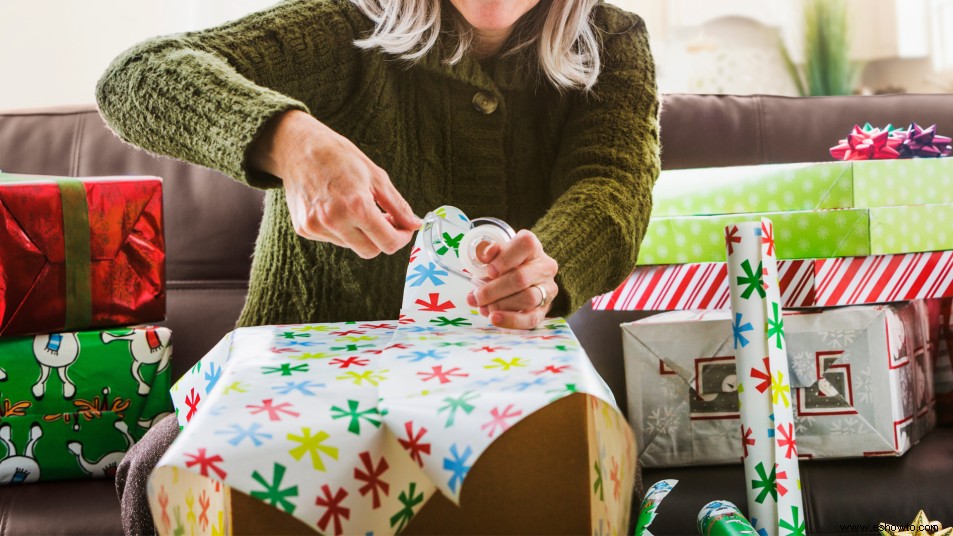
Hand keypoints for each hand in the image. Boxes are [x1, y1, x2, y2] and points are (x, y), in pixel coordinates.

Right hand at [249, 110, 420, 257]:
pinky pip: (332, 239)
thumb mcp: (376, 176)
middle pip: (370, 251)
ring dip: (360, 233)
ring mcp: (316, 227)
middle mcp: (334, 220)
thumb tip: (415, 224)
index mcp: (356, 206)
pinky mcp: (304, 229)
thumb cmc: (339, 156)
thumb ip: (398, 205)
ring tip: (357, 208)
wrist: (298, 147)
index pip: (387, 243)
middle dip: (382, 239)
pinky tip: (337, 208)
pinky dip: (341, 230)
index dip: (401, 239)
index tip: (404, 230)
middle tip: (385, 220)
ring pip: (351, 246)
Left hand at [465, 230, 557, 328]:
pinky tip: (495, 319)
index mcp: (533, 247)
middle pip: (522, 278)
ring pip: (528, 298)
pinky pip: (531, 318)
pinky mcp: (545, 309)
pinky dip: (511, 320)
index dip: (505, 259)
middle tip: (478, 296)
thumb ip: (490, 254)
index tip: (489, 271)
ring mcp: (547, 289)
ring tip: (483, 307)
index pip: (524, 245)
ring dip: (501, 305)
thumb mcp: (497, 255)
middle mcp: (545, 267)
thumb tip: (484, 255)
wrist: (523, 281)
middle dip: (494, 290)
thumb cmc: (506, 266)